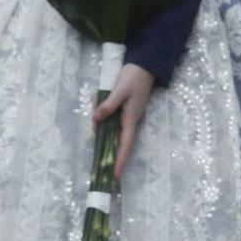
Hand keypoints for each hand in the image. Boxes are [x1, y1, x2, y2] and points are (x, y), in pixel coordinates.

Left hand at [94, 63, 156, 180]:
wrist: (144, 64)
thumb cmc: (134, 78)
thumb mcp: (119, 91)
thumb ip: (107, 106)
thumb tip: (96, 121)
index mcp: (130, 119)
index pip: (124, 145)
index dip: (119, 160)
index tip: (114, 175)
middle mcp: (129, 120)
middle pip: (118, 141)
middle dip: (110, 153)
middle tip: (100, 167)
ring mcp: (127, 115)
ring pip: (112, 129)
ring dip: (103, 130)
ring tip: (95, 123)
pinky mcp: (124, 109)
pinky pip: (111, 119)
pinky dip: (103, 119)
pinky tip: (97, 112)